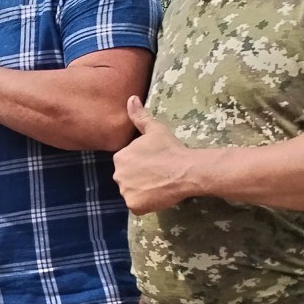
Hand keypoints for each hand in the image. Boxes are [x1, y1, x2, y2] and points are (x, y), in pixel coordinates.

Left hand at [113, 96, 200, 213]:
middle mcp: (118, 175)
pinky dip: (146, 203)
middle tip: (157, 175)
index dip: (141, 164)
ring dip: (142, 191)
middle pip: (127, 178)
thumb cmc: (170, 148)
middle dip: (139, 178)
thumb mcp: (154, 129)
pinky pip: (137, 205)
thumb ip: (139, 116)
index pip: (127, 164)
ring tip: (159, 185)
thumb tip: (130, 99)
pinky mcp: (134, 205)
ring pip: (132, 192)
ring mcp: (125, 191)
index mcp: (120, 157)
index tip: (154, 163)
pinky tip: (158, 195)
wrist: (185, 170)